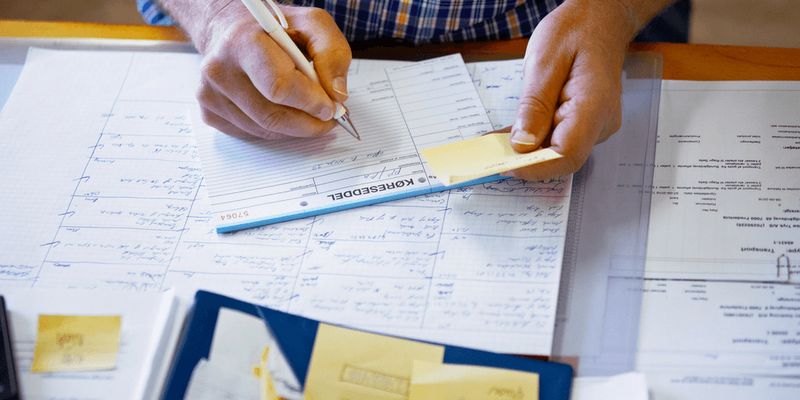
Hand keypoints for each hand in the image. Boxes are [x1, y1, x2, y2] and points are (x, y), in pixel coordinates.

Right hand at [181, 1, 351, 138]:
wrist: (231, 30)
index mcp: (243, 42)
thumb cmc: (274, 29)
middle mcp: (219, 68)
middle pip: (272, 116)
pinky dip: (276, 129)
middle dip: (308, 123)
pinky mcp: (209, 112)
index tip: (330, 107)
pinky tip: (283, 110)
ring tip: (309, 113)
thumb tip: (336, 94)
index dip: (311, 102)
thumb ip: (332, 54)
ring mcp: (210, 94)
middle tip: (327, 118)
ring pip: (264, 129)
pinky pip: (252, 134)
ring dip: (295, 128)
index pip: (279, 87)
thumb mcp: (313, 25)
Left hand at [497, 0, 637, 180]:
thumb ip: (534, 105)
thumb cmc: (577, 31)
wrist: (601, 19)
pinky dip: (532, 139)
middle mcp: (600, 122)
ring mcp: (594, 125)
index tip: (503, 164)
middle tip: (489, 155)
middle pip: (561, 157)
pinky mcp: (583, 123)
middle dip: (524, 160)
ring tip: (494, 143)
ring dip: (525, 150)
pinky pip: (556, 138)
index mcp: (594, 105)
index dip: (534, 166)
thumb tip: (522, 144)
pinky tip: (508, 136)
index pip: (567, 154)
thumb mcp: (545, 60)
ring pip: (556, 150)